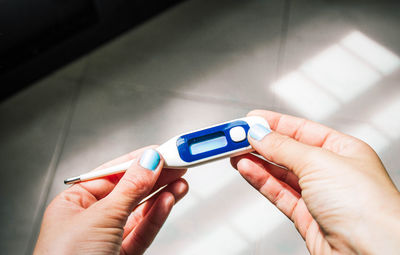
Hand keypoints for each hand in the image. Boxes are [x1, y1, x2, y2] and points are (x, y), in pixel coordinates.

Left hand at [34, 146, 187, 254]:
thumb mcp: (101, 216)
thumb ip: (129, 188)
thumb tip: (149, 161)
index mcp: (74, 202)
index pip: (112, 173)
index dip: (138, 160)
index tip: (162, 151)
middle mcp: (91, 218)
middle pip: (129, 190)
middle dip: (155, 176)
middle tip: (178, 163)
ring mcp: (108, 237)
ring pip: (140, 210)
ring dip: (162, 194)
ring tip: (180, 180)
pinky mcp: (123, 253)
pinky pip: (143, 230)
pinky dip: (158, 214)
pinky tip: (169, 200)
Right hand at [231, 110, 399, 254]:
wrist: (371, 254)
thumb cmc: (367, 207)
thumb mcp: (319, 162)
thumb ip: (284, 147)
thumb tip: (260, 134)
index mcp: (343, 151)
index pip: (302, 130)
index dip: (274, 123)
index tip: (251, 119)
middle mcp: (331, 172)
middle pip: (288, 151)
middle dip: (261, 143)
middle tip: (236, 136)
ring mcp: (318, 195)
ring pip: (279, 173)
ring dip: (256, 161)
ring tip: (234, 152)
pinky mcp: (305, 217)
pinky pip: (277, 192)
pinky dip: (260, 180)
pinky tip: (246, 169)